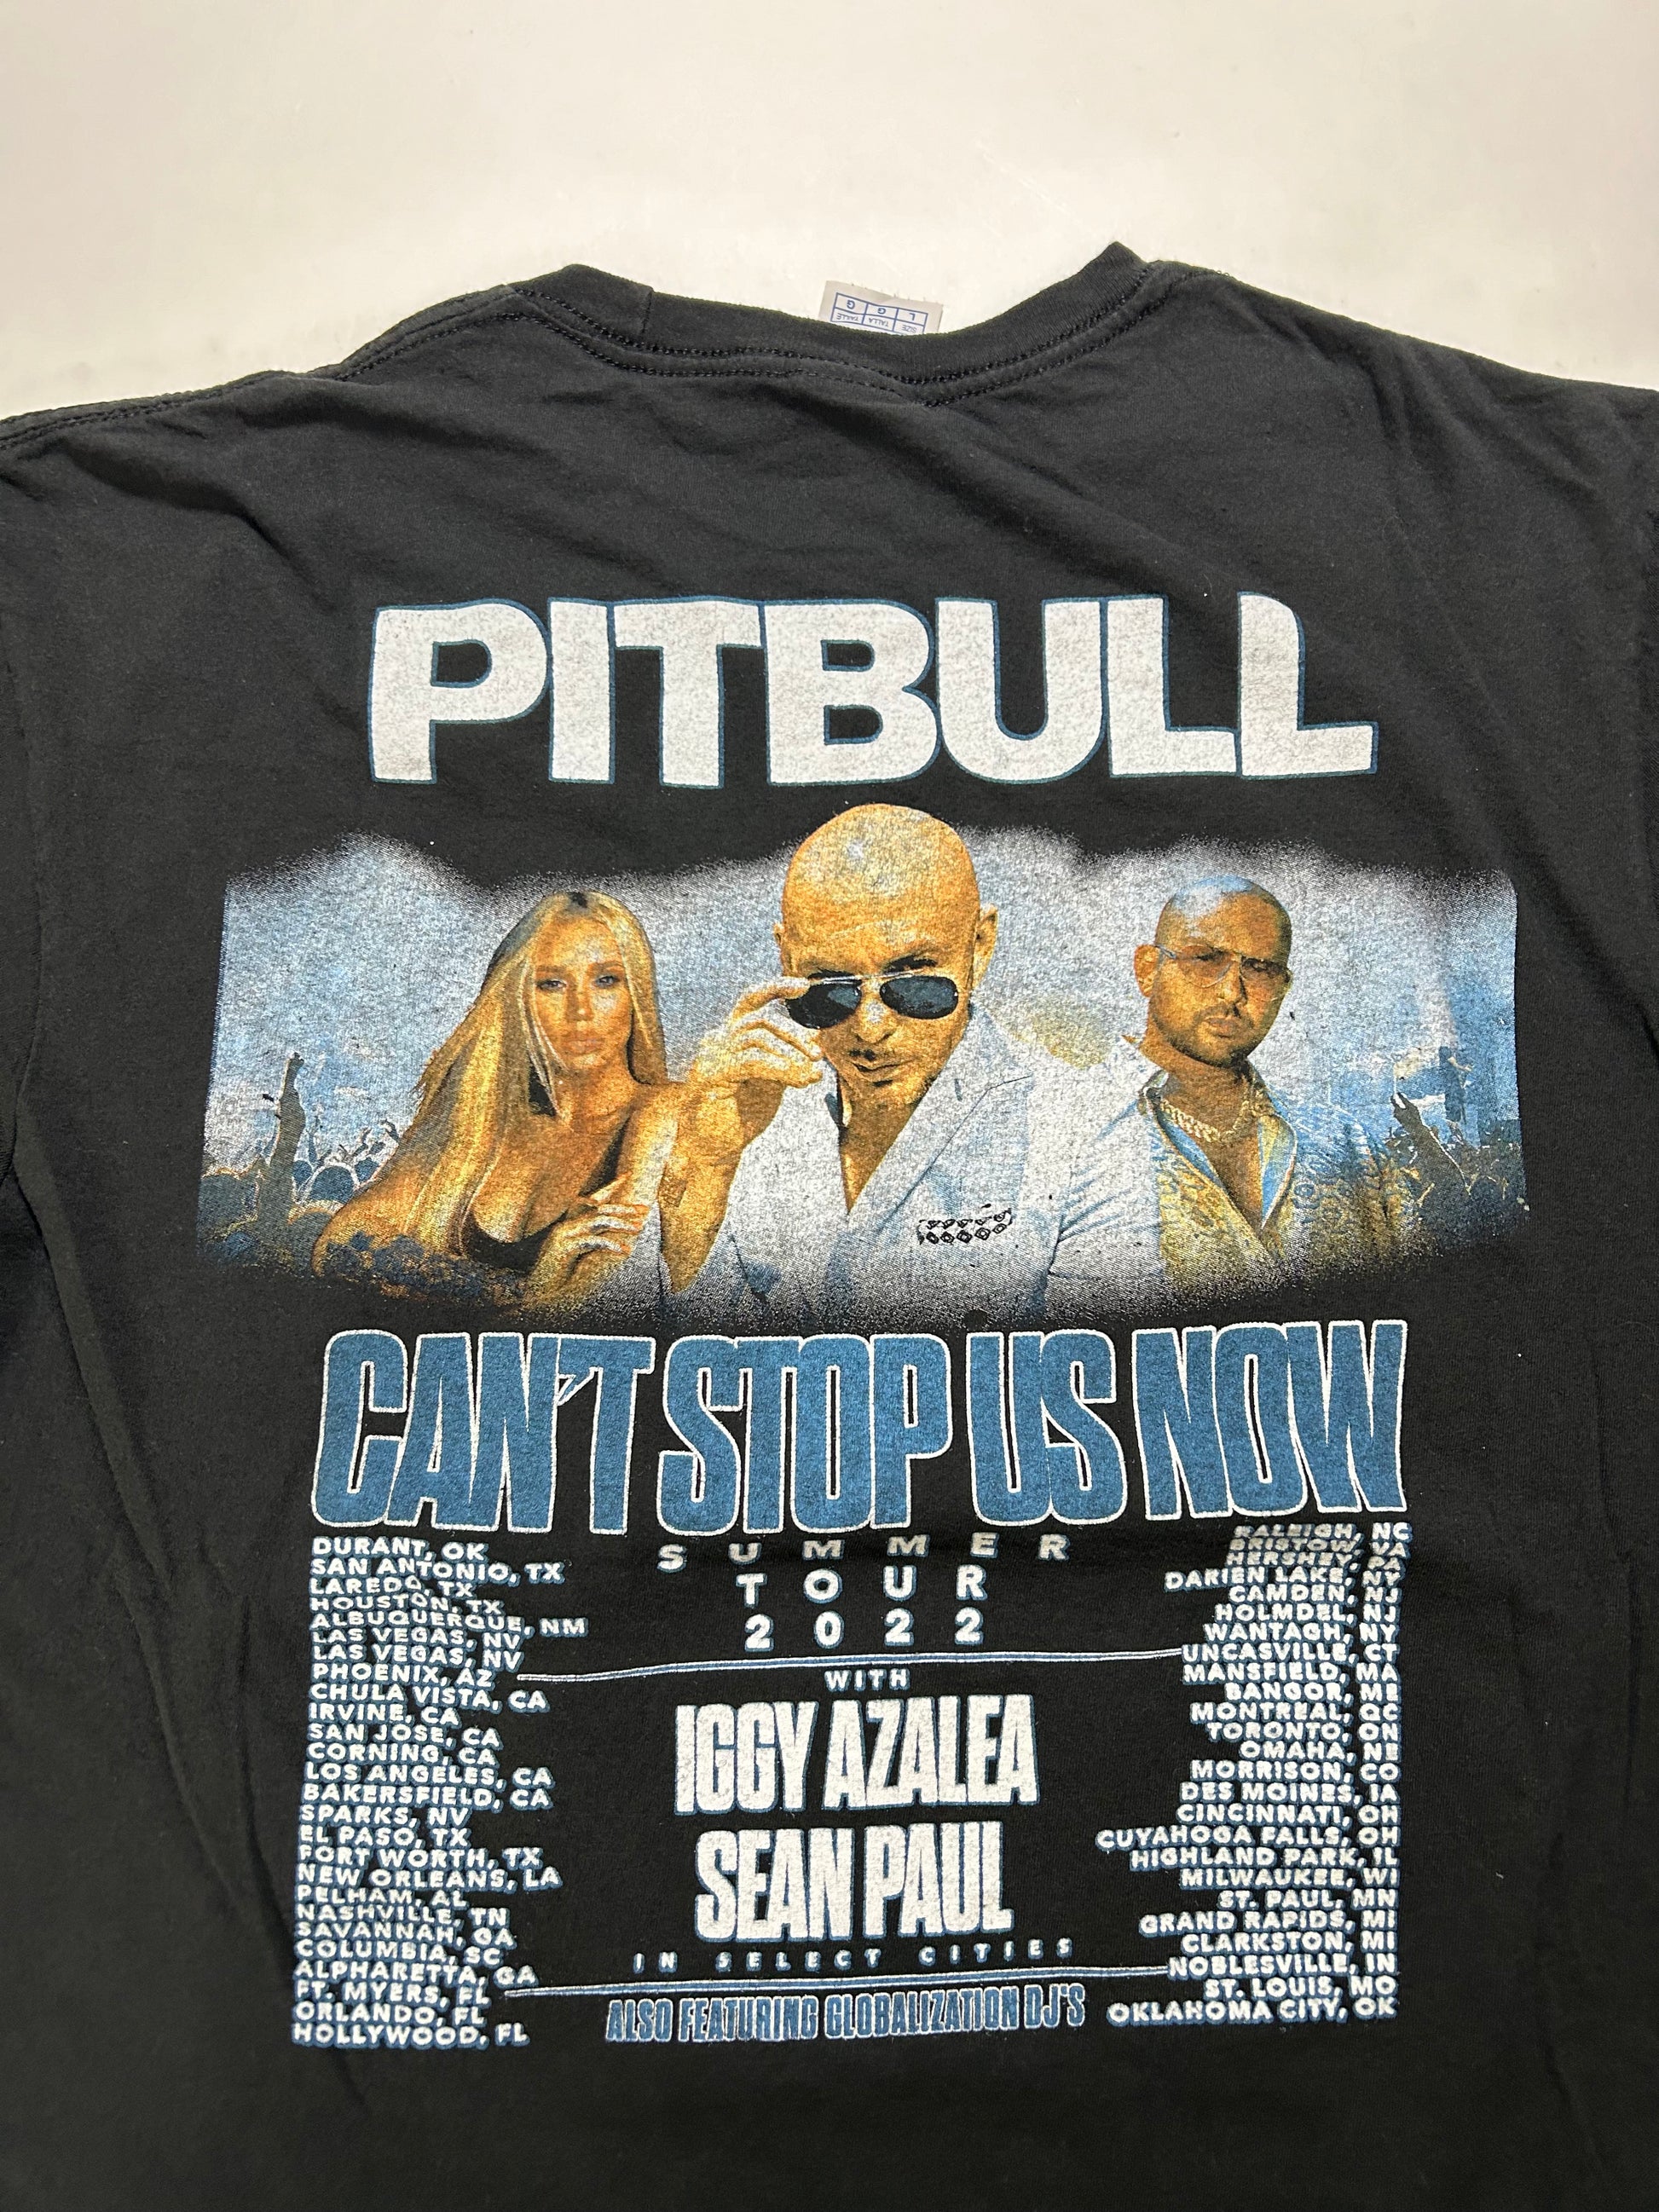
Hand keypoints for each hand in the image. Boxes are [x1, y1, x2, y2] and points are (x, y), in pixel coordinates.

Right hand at [525, 1182, 651, 1301]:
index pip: (592, 1199)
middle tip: (644, 1209)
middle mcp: (566, 1225)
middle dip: (623, 1207)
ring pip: (598, 1221)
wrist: (538, 1293)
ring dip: (621, 1223)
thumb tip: (618, 1240)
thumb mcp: (578, 1257)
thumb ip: (592, 1243)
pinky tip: (624, 1251)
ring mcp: (564, 1234)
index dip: (610, 1187)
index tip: (627, 1175)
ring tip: (639, 1228)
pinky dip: (610, 1244)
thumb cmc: (558, 1277)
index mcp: (570, 1224)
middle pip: (599, 1208)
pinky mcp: (563, 1247)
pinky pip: (592, 1241)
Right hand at [678, 979, 823, 1166]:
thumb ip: (788, 1057)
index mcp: (731, 1036)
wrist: (711, 1150)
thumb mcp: (773, 1080)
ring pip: (757, 1037)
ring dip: (790, 1055)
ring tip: (808, 1076)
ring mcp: (711, 1055)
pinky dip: (780, 1068)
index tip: (804, 987)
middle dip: (794, 1034)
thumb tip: (817, 1036)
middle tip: (816, 1056)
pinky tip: (796, 1082)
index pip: (751, 1001)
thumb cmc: (740, 1114)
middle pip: (760, 1019)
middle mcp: (718, 1039)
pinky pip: (751, 1060)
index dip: (776, 988)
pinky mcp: (710, 1074)